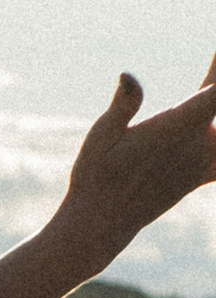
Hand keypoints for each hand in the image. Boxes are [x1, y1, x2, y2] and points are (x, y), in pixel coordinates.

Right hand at [49, 55, 215, 277]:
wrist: (101, 224)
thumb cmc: (95, 177)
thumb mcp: (100, 136)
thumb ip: (122, 105)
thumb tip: (127, 76)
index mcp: (178, 126)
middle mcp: (199, 143)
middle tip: (212, 73)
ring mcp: (203, 160)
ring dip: (215, 107)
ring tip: (210, 95)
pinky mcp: (201, 175)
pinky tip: (211, 140)